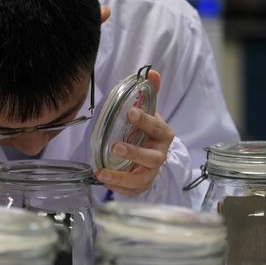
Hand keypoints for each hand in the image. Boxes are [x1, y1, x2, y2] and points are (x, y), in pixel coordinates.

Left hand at [94, 70, 174, 195]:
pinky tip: (103, 182)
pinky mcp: (140, 186)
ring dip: (121, 177)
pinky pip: (131, 191)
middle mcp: (159, 156)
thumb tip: (151, 72)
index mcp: (162, 136)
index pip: (158, 128)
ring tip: (103, 173)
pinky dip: (118, 189)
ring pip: (140, 179)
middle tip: (115, 146)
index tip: (131, 113)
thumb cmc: (146, 132)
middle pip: (152, 157)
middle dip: (134, 152)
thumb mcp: (148, 112)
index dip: (146, 121)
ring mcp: (150, 174)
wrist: (150, 156)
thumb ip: (149, 93)